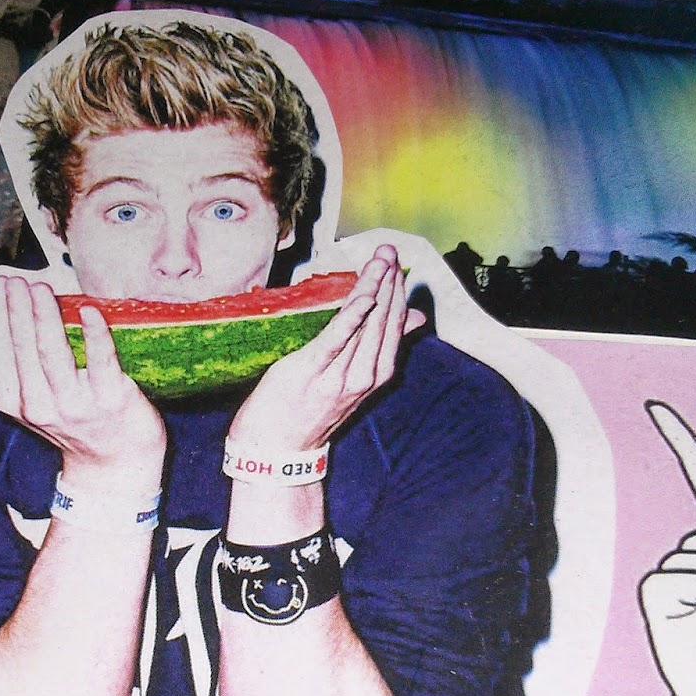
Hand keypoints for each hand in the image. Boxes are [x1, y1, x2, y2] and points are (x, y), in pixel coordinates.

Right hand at [0, 274, 164, 494]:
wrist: (114, 462)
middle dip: (16, 308)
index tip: (0, 285)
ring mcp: (75, 404)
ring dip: (44, 316)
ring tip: (40, 289)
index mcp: (13, 402)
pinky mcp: (111, 399)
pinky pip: (100, 361)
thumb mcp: (27, 401)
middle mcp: (39, 406)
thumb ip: (2, 369)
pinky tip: (90, 312)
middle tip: (17, 279)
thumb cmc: (71, 422)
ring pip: (53, 353)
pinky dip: (94, 334)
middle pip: (22, 348)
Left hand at [227, 245, 423, 453]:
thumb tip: (416, 318)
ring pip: (365, 325)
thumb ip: (380, 347)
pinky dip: (353, 316)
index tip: (396, 261)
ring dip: (374, 288)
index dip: (397, 292)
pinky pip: (337, 339)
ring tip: (380, 260)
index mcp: (376, 374)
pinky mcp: (313, 371)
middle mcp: (365, 375)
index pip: (394, 325)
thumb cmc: (312, 407)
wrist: (279, 446)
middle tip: (389, 250)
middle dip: (388, 282)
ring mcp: (340, 376)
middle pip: (383, 321)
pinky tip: (364, 295)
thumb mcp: (353, 380)